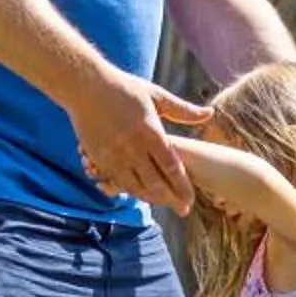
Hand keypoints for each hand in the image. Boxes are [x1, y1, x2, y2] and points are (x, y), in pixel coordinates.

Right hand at [69, 73, 208, 214]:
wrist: (86, 86)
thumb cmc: (124, 88)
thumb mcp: (157, 96)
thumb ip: (183, 110)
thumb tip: (210, 113)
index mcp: (151, 132)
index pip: (172, 167)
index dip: (183, 187)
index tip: (192, 198)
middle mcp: (134, 148)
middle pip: (156, 183)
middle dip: (171, 200)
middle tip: (183, 210)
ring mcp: (115, 155)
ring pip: (136, 187)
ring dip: (151, 198)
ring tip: (164, 203)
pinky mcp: (99, 158)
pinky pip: (117, 182)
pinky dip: (130, 190)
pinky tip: (140, 193)